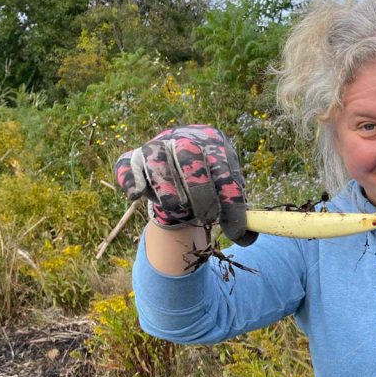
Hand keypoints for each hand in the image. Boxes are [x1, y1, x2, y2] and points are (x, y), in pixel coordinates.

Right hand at [114, 125, 255, 245]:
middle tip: (208, 219)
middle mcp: (184, 138)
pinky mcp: (133, 158)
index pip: (225, 171)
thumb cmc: (210, 186)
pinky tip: (136, 195)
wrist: (180, 173)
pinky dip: (129, 179)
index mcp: (214, 144)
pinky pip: (126, 165)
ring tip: (177, 208)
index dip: (232, 204)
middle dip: (200, 191)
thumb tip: (249, 238)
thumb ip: (238, 215)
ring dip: (167, 187)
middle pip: (189, 156)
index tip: (236, 232)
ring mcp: (157, 146)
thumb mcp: (227, 196)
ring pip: (156, 159)